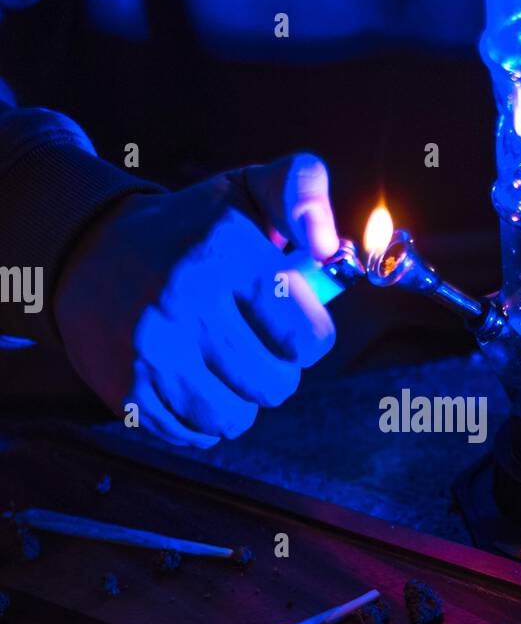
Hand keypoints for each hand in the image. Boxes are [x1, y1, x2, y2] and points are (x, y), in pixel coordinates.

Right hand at [54, 153, 338, 446]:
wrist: (89, 255)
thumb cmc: (190, 230)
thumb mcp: (247, 190)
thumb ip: (304, 191)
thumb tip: (328, 245)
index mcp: (224, 252)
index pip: (308, 338)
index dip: (310, 336)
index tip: (290, 320)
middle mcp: (184, 301)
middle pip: (275, 386)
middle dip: (277, 370)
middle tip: (256, 344)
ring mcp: (151, 351)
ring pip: (235, 418)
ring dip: (240, 399)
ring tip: (225, 364)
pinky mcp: (128, 389)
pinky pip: (193, 434)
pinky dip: (201, 418)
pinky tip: (191, 380)